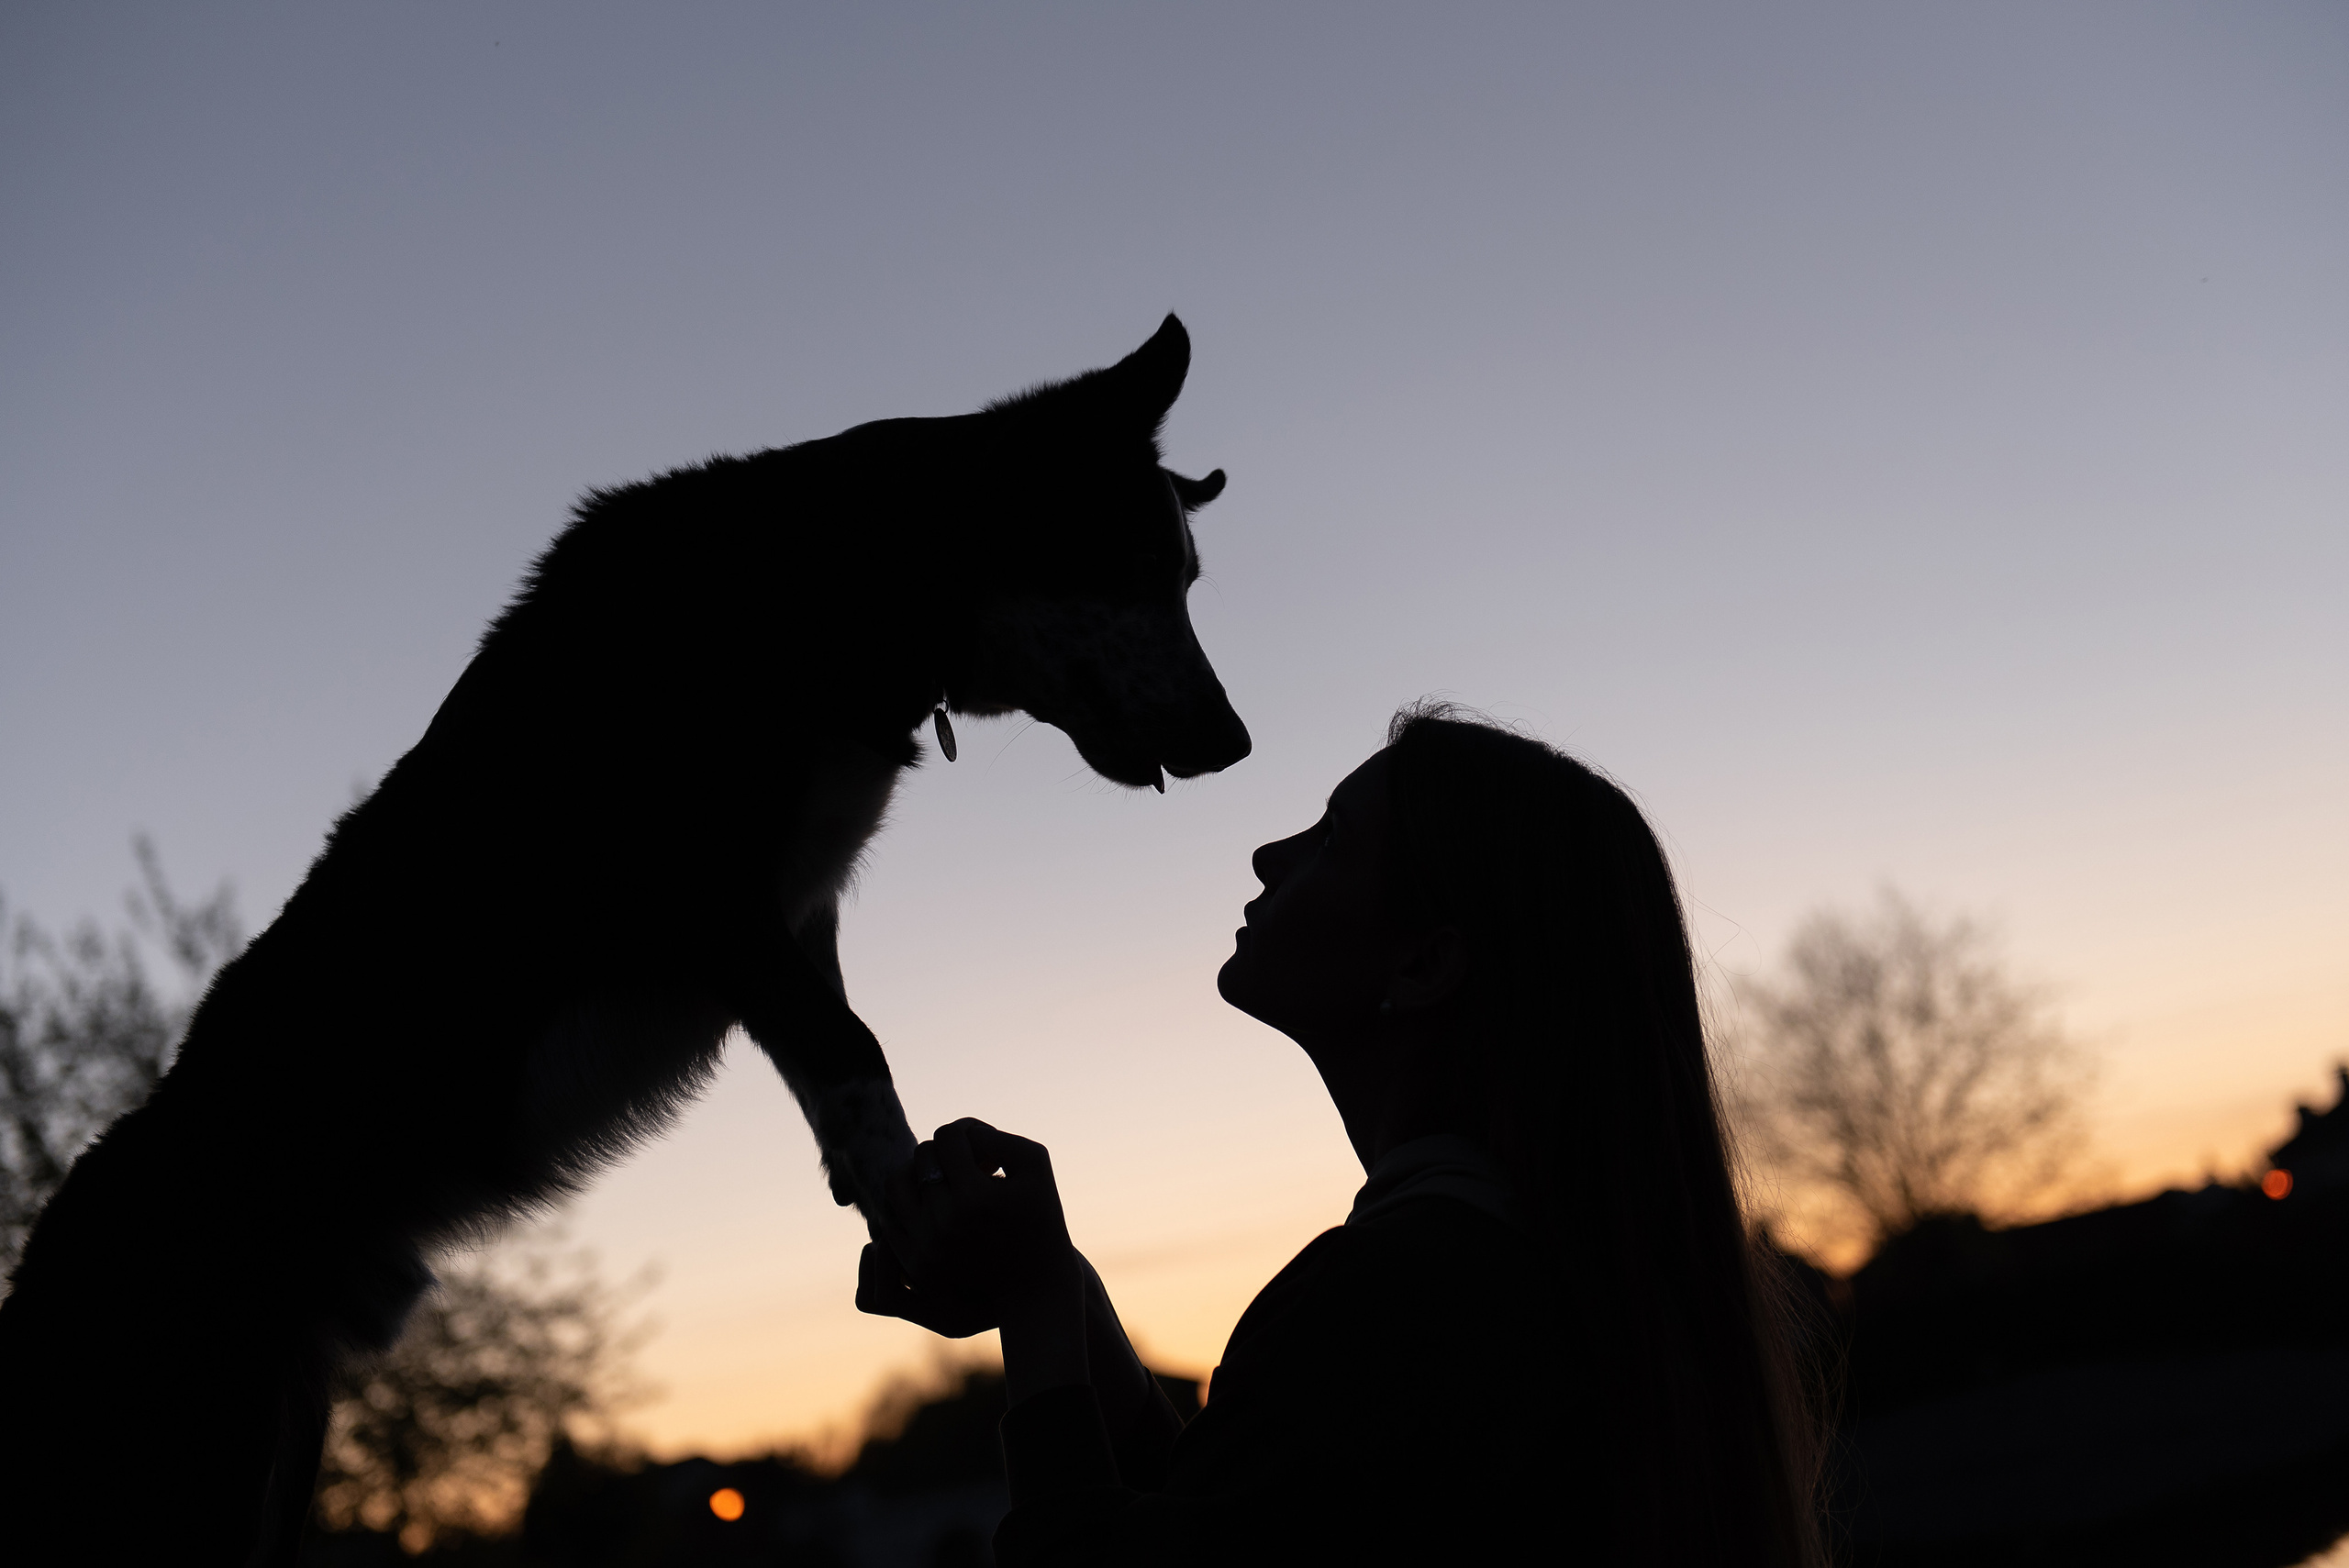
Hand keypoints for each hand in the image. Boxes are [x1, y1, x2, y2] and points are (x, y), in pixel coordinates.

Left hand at [857, 1119, 1080, 1329]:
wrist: (1035, 1286)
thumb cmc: (1040, 1218)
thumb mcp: (1036, 1166)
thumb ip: (997, 1138)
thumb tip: (962, 1134)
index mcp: (974, 1195)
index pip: (948, 1136)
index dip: (967, 1132)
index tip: (984, 1152)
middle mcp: (944, 1221)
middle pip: (922, 1156)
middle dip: (946, 1153)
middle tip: (969, 1167)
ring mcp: (926, 1246)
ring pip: (897, 1183)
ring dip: (919, 1174)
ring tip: (944, 1183)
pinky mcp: (916, 1264)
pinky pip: (892, 1218)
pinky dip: (911, 1207)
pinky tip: (937, 1211)